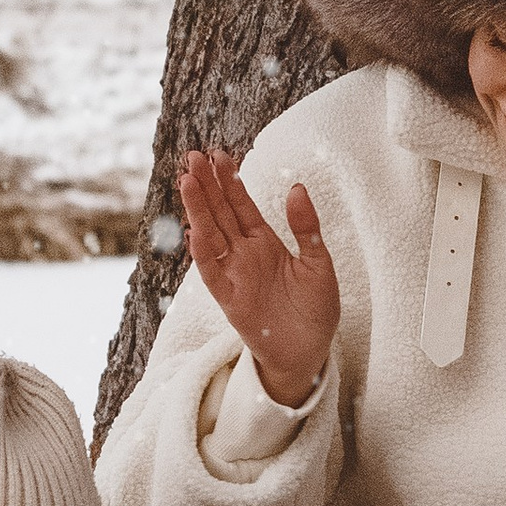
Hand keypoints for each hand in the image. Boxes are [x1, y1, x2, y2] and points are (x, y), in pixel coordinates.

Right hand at [178, 148, 340, 410]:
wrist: (310, 352)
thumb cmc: (315, 310)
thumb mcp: (319, 262)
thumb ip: (307, 228)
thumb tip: (296, 186)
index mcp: (264, 242)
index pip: (241, 204)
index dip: (230, 180)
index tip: (218, 154)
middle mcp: (244, 254)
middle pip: (221, 213)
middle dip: (207, 185)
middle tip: (194, 155)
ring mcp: (234, 275)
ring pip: (210, 235)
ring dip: (199, 210)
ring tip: (187, 181)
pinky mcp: (229, 299)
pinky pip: (212, 273)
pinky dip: (203, 253)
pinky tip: (195, 230)